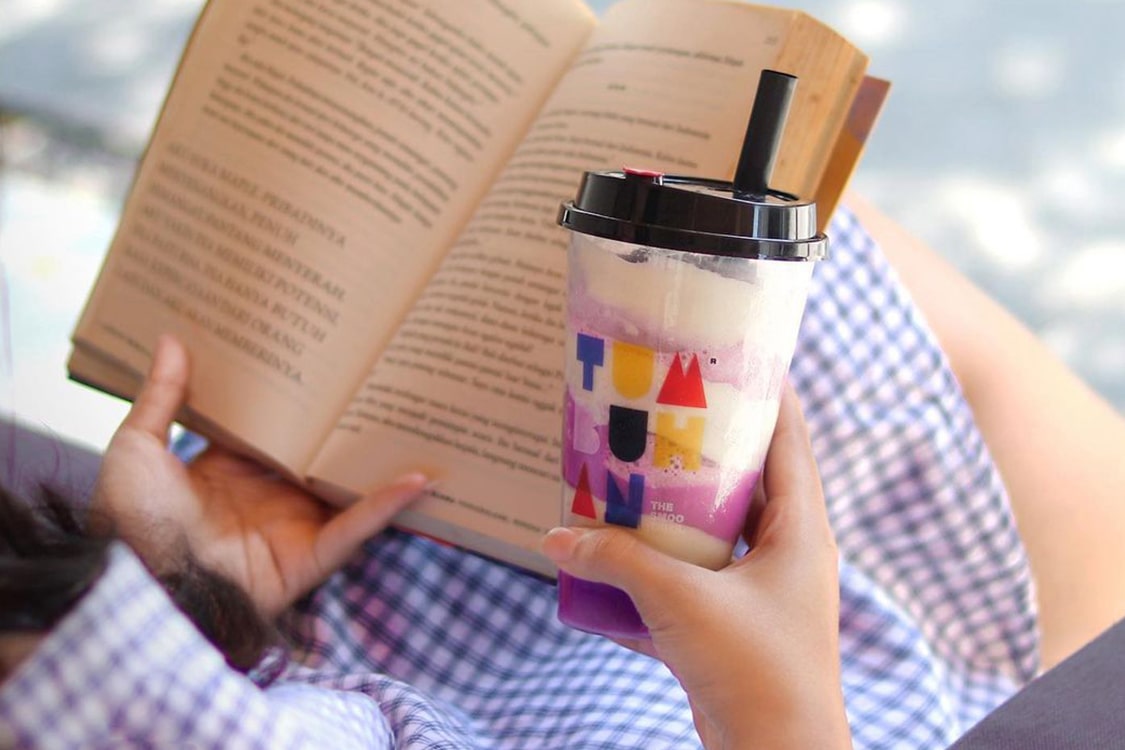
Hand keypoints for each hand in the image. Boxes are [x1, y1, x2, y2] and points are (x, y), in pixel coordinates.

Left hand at [93, 334, 427, 617]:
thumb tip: (172, 340)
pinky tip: (420, 478)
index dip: (301, 401)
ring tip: (420, 422)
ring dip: (383, 462)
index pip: (277, 431)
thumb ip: (161, 398)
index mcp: (232, 473)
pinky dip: (387, 505)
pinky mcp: (311, 556)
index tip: (325, 359)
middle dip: (351, 424)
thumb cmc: (132, 521)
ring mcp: (294, 527)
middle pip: (321, 456)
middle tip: (381, 377)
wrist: (144, 581)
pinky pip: (355, 528)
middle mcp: (269, 498)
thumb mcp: (137, 448)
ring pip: (349, 489)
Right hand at [541, 384, 849, 749]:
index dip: (765, 394)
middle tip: (657, 414)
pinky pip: (697, 579)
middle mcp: (788, 552)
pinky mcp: (737, 626)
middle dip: (703, 450)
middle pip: (748, 479)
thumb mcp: (679, 601)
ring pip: (719, 531)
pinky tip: (616, 556)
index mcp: (801, 528)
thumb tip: (556, 536)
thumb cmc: (751, 670)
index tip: (730, 358)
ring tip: (629, 477)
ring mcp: (763, 591)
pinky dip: (662, 567)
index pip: (790, 437)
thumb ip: (615, 560)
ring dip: (677, 509)